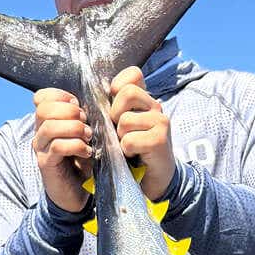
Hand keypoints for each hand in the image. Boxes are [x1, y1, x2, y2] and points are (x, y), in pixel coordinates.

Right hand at [32, 88, 92, 212]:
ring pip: (49, 127)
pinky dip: (75, 145)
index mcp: (47, 122)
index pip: (41, 98)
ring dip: (73, 128)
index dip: (60, 95)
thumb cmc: (82, 162)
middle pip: (43, 110)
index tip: (78, 105)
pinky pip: (57, 147)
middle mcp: (40, 134)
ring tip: (88, 137)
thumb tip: (92, 103)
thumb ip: (82, 119)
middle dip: (69, 111)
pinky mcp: (46, 164)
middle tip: (86, 122)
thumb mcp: (84, 135)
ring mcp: (41, 149)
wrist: (76, 194)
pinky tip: (87, 152)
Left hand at [109, 67, 175, 200]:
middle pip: (127, 94)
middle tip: (120, 132)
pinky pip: (129, 140)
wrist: (155, 179)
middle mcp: (156, 106)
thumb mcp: (123, 127)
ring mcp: (160, 122)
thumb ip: (115, 110)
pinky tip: (134, 155)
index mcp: (146, 101)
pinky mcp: (159, 140)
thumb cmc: (134, 152)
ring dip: (120, 138)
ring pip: (125, 121)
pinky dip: (126, 151)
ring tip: (129, 146)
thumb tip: (93, 98)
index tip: (115, 107)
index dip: (119, 86)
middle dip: (116, 115)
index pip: (134, 75)